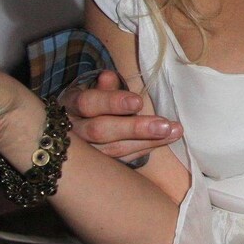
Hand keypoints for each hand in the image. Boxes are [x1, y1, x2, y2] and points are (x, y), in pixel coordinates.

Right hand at [60, 70, 182, 163]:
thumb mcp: (91, 91)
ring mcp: (84, 153)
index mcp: (70, 105)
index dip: (112, 102)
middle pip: (100, 131)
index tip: (138, 102)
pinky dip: (145, 149)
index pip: (88, 103)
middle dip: (133, 128)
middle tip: (163, 126)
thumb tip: (109, 77)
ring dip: (147, 141)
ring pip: (113, 150)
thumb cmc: (89, 105)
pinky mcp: (98, 166)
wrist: (72, 131)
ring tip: (173, 132)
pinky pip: (122, 160)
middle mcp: (73, 131)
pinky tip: (165, 140)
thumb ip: (103, 88)